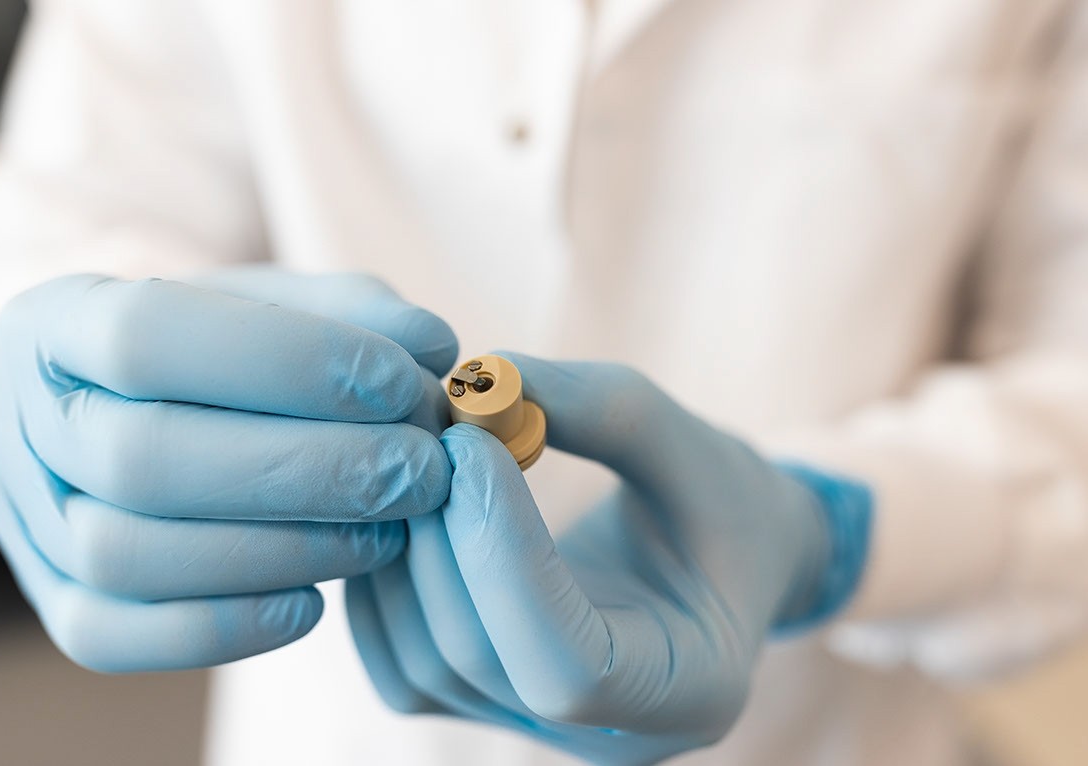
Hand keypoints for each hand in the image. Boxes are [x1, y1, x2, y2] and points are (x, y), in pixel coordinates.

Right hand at [0, 267, 457, 671]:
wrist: (145, 405)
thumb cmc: (225, 348)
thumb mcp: (284, 305)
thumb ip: (359, 314)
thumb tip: (431, 347)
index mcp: (58, 318)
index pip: (149, 337)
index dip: (288, 363)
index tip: (401, 383)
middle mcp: (18, 418)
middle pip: (141, 459)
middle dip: (307, 470)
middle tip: (419, 470)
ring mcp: (23, 518)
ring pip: (128, 555)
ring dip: (283, 550)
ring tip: (387, 531)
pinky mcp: (51, 600)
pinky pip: (112, 638)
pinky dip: (223, 628)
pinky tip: (314, 603)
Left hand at [347, 354, 870, 764]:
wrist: (720, 556)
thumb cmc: (722, 502)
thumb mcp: (692, 445)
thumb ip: (604, 410)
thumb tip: (483, 377)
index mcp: (691, 690)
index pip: (568, 668)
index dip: (503, 556)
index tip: (472, 443)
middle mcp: (606, 736)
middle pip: (477, 660)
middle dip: (442, 535)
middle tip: (430, 426)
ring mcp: (536, 729)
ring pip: (423, 664)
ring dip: (403, 550)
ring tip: (420, 454)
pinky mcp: (484, 701)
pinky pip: (400, 660)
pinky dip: (385, 581)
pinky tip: (405, 506)